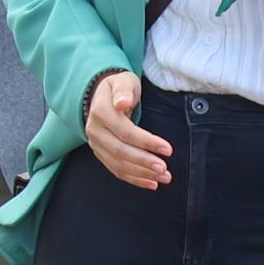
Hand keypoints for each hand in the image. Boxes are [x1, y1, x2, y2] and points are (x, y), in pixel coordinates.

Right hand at [84, 73, 172, 189]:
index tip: (168, 149)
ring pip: (118, 164)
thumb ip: (124, 90)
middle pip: (120, 151)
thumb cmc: (119, 87)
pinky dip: (134, 179)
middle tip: (165, 169)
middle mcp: (95, 130)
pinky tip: (151, 183)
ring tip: (164, 177)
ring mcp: (96, 144)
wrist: (101, 95)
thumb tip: (123, 103)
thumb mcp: (123, 81)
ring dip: (142, 174)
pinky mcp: (101, 153)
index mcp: (101, 111)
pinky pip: (116, 170)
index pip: (125, 131)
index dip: (146, 142)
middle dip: (144, 162)